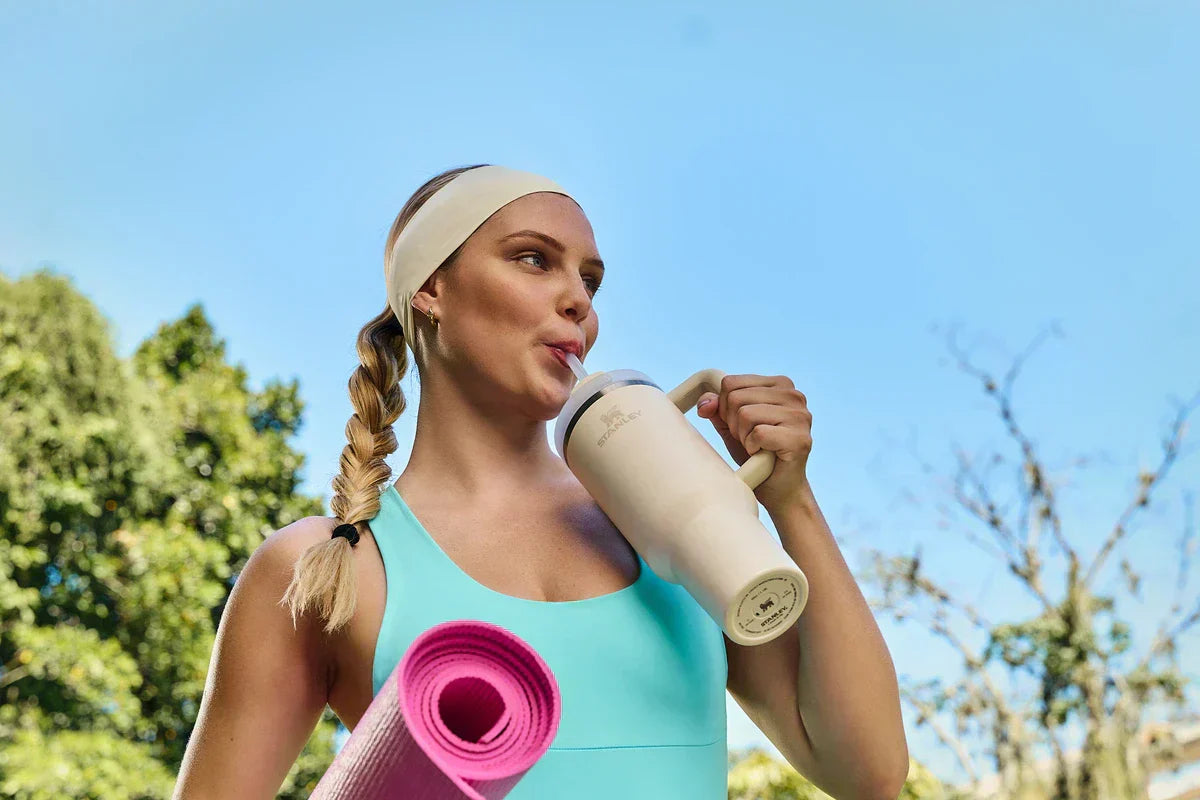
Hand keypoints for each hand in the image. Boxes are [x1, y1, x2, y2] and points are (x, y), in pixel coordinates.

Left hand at [695, 373, 812, 513]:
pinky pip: (758, 433)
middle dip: (733, 424)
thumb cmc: (755, 454)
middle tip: (748, 440)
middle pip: (736, 398)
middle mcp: (794, 395)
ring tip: (756, 447)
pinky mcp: (799, 438)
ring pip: (745, 414)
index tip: (739, 426)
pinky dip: (752, 447)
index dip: (724, 408)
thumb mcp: (731, 426)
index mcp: (780, 384)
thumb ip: (717, 409)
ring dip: (743, 437)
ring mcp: (800, 416)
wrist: (777, 488)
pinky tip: (763, 454)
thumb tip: (705, 402)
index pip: (731, 382)